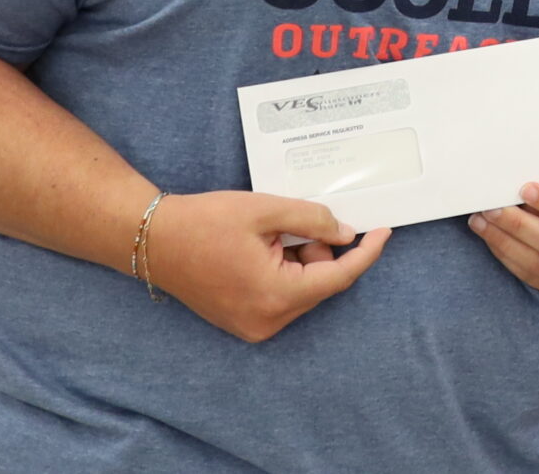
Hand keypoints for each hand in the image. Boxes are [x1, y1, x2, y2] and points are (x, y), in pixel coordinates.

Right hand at [141, 191, 390, 342]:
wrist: (154, 240)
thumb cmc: (205, 222)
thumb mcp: (266, 210)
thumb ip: (313, 221)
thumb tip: (346, 234)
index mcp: (276, 296)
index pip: (338, 277)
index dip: (366, 254)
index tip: (384, 232)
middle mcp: (268, 321)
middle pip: (319, 283)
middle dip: (318, 250)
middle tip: (294, 222)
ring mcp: (254, 327)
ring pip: (301, 289)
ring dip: (299, 259)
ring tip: (267, 235)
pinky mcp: (243, 322)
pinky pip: (282, 296)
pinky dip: (283, 271)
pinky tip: (260, 249)